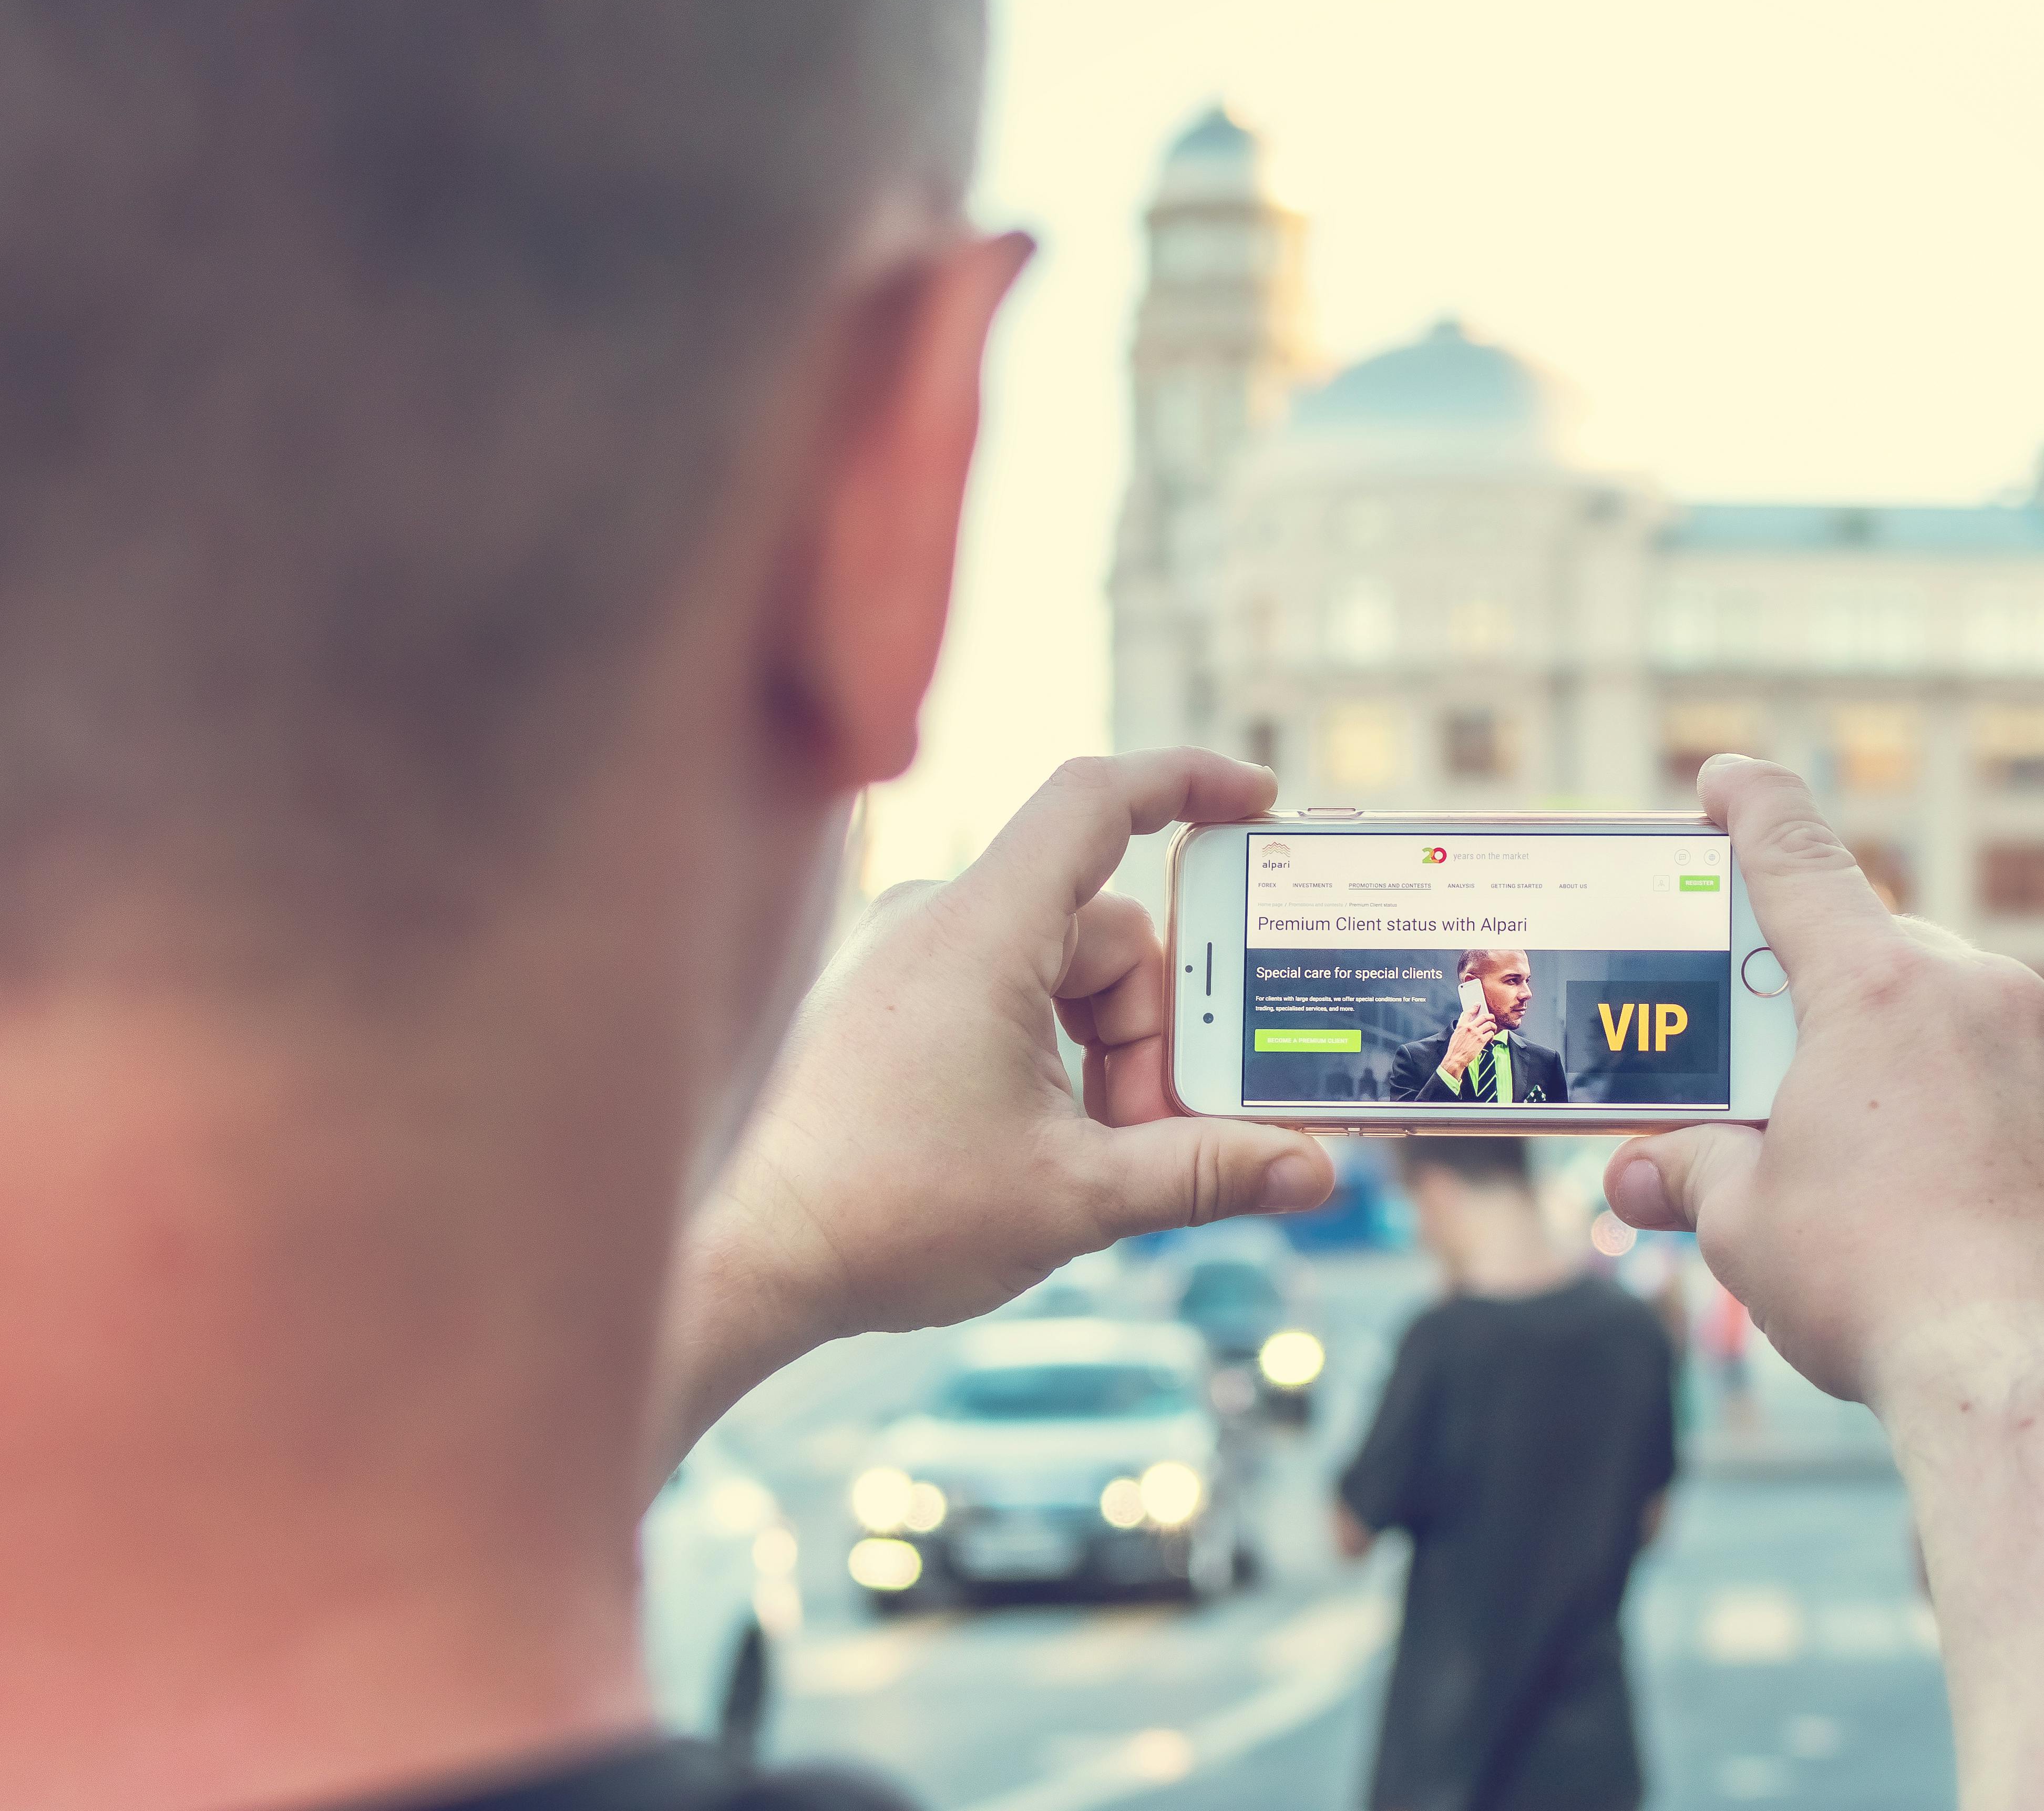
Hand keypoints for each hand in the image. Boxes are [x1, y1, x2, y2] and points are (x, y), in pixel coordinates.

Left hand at [673, 751, 1335, 1385]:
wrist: (730, 1261)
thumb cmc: (882, 1217)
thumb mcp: (1074, 1197)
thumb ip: (1203, 1172)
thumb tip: (1313, 1173)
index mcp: (981, 931)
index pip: (1098, 799)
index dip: (1189, 782)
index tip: (1259, 800)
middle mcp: (931, 917)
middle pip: (1099, 926)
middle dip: (1149, 1029)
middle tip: (1147, 1134)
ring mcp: (893, 954)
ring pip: (1049, 967)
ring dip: (1096, 1050)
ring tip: (1082, 1158)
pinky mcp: (870, 996)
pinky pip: (991, 989)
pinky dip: (1039, 1051)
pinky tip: (1027, 1142)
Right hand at [1437, 1007, 1498, 1088]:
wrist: (1456, 1059)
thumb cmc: (1455, 1049)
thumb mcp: (1456, 1035)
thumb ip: (1462, 1028)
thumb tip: (1465, 1023)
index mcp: (1461, 1025)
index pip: (1469, 1013)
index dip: (1474, 1007)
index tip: (1478, 1005)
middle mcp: (1469, 1027)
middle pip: (1483, 1017)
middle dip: (1490, 1016)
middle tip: (1492, 1018)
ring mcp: (1476, 1033)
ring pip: (1489, 1024)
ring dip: (1493, 1026)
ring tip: (1493, 1029)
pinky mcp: (1481, 1040)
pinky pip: (1491, 1034)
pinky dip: (1492, 1036)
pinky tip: (1490, 1038)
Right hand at [1601, 757, 2043, 1404]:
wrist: (2025, 1372)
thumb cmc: (1872, 1284)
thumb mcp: (1745, 1224)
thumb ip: (1690, 1171)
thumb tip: (1639, 1174)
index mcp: (1876, 990)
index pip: (1797, 861)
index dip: (1753, 810)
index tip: (1727, 779)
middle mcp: (1978, 993)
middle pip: (1882, 957)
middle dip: (1828, 1001)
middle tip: (1785, 1074)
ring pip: (1961, 1022)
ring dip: (1910, 1063)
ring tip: (1870, 1160)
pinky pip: (2025, 1090)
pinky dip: (1980, 1119)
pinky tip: (1951, 1201)